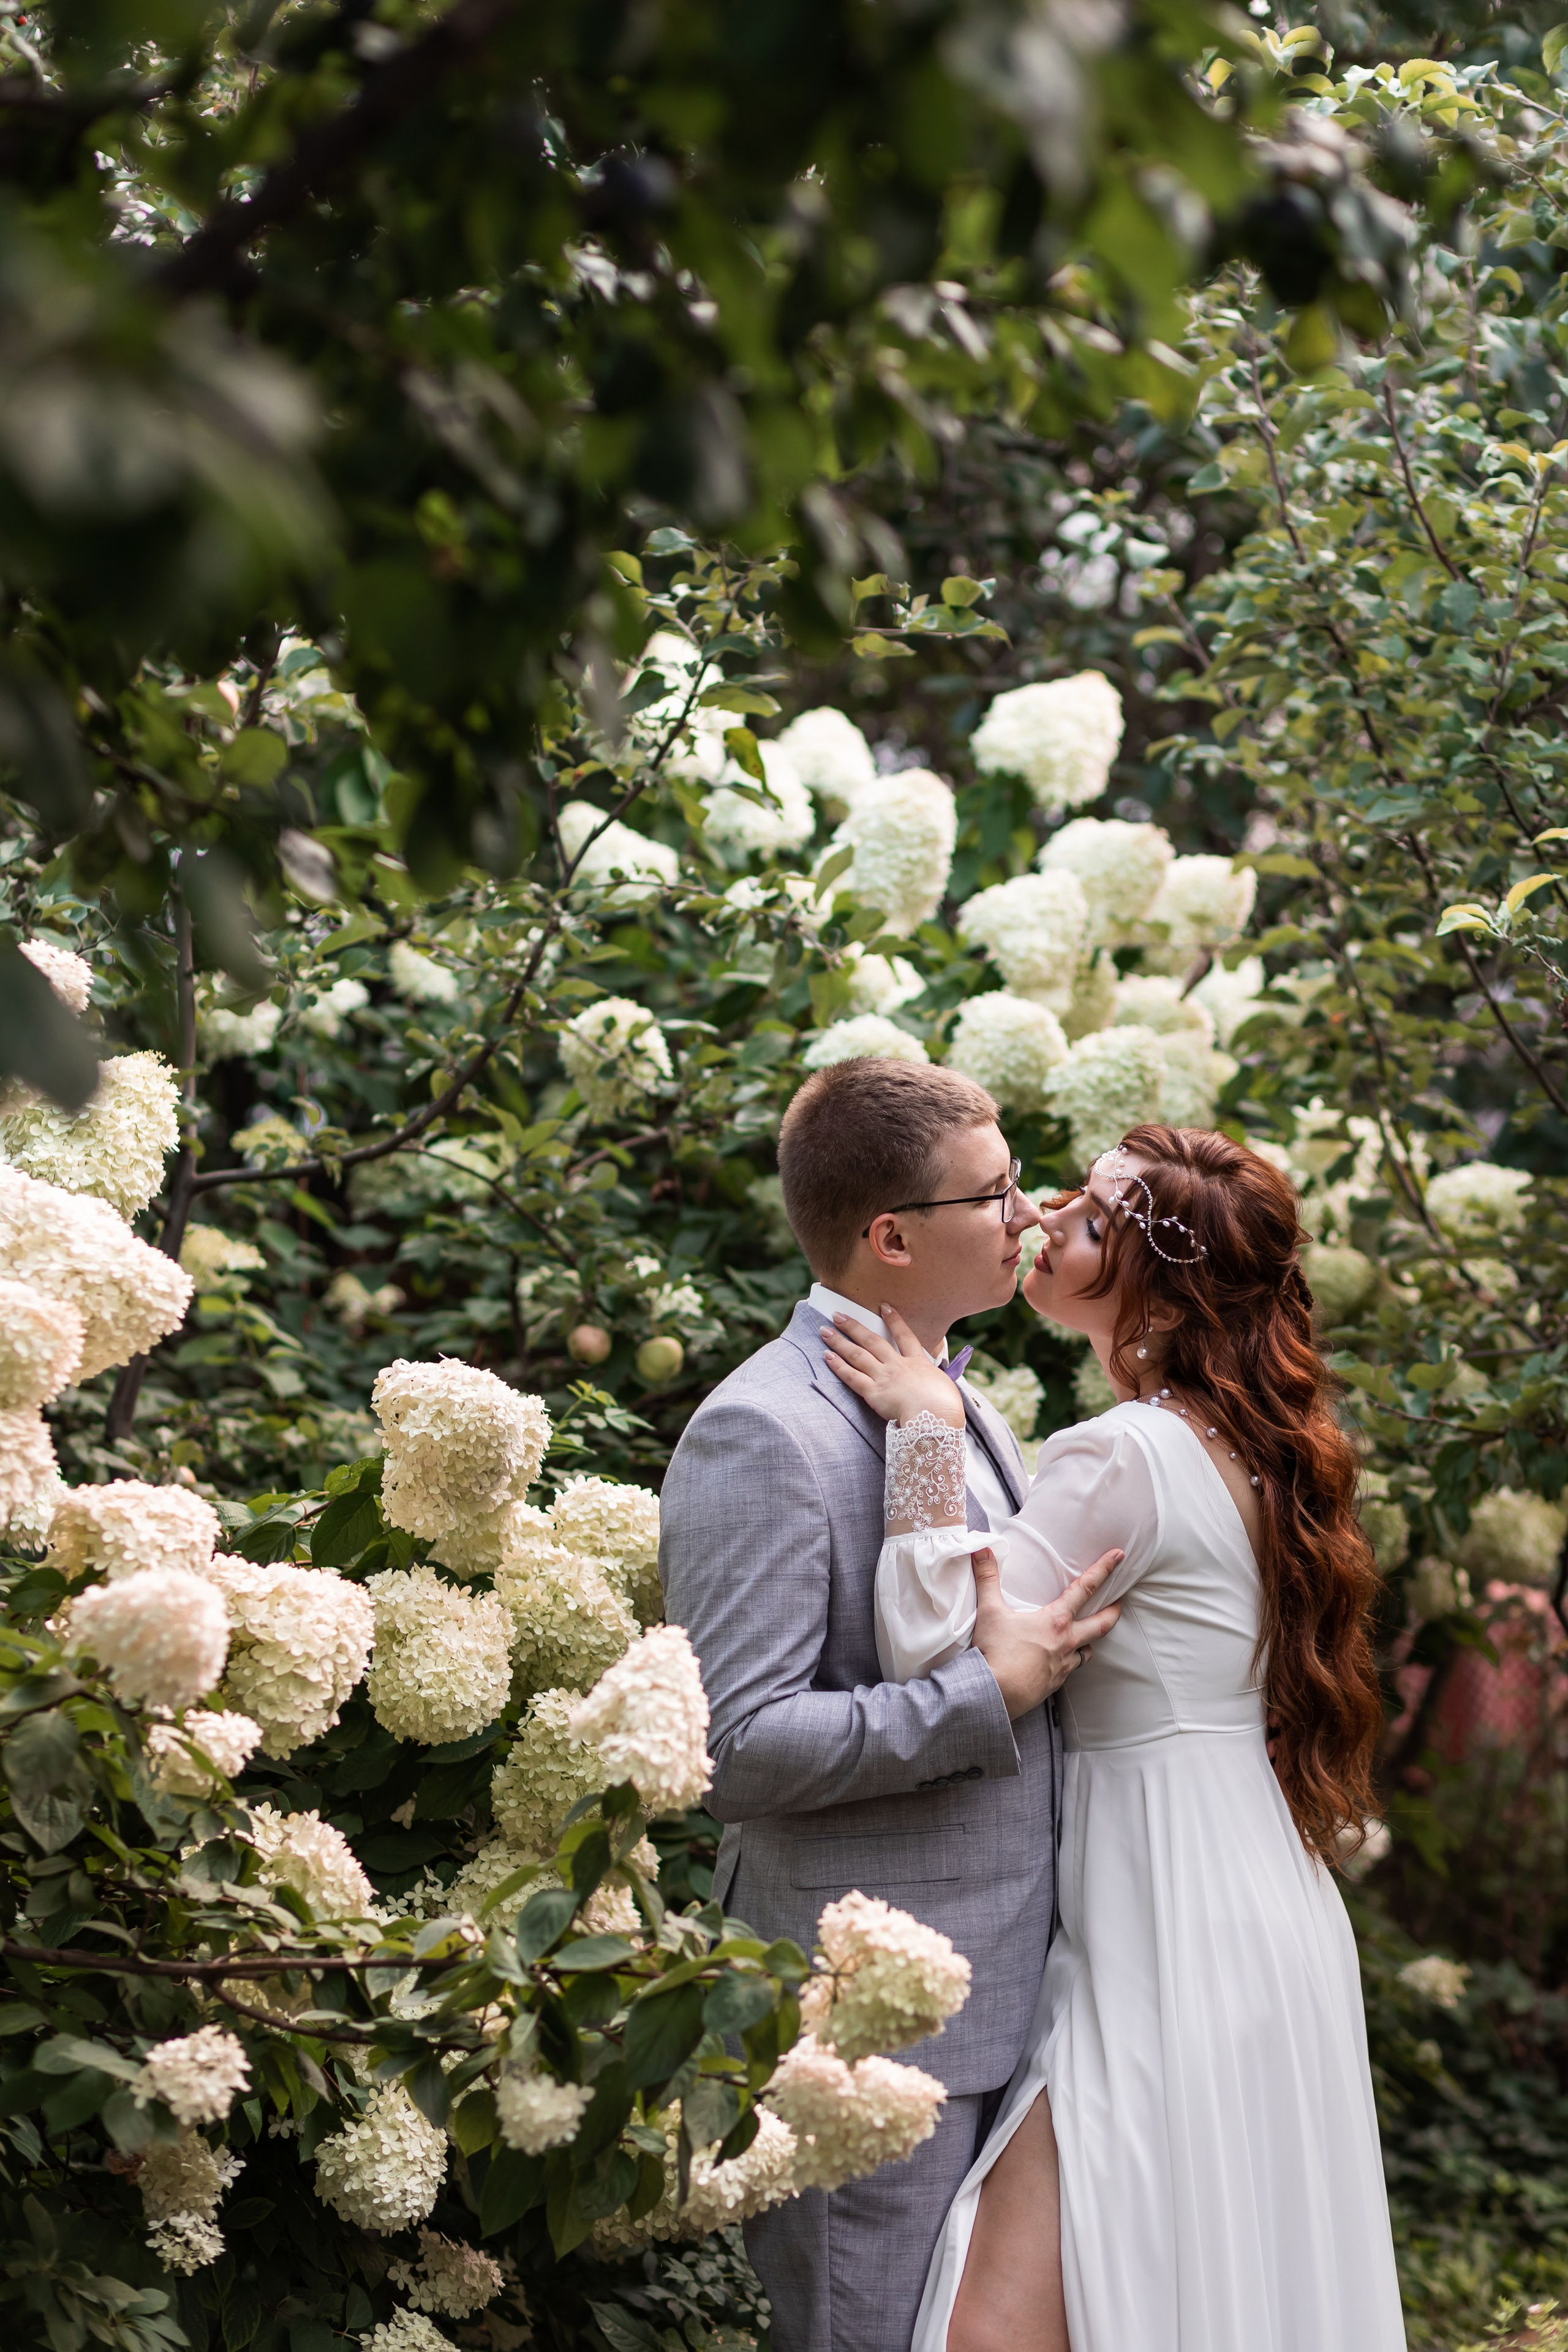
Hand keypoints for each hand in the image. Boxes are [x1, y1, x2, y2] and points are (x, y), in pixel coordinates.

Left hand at [820, 1303, 963, 1428]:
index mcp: (918, 1363)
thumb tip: (937, 1386)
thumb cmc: (945, 1407)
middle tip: (837, 1315)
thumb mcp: (945, 1386)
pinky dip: (838, 1366)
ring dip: (840, 1341)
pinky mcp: (873, 1393)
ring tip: (825, 1330)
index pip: (905, 1336)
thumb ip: (935, 1381)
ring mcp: (884, 1377)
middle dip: (854, 1326)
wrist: (935, 1417)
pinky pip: (852, 1377)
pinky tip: (827, 1356)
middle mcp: (898, 1366)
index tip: (884, 1307)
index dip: (894, 1320)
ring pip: (857, 1355)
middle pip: (872, 1341)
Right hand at [973, 1544, 1122, 1718]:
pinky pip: (1070, 1669)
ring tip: (1085, 1637)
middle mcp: (1066, 1642)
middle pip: (1100, 1624)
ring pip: (1086, 1651)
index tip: (1119, 1556)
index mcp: (1055, 1621)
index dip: (1104, 1569)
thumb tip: (982, 1550)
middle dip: (1112, 1612)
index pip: (1085, 1588)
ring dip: (1088, 1642)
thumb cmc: (995, 1652)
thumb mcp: (989, 1611)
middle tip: (1120, 1604)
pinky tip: (1060, 1662)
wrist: (994, 1694)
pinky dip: (1069, 1662)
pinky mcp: (1055, 1683)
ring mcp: (1063, 1665)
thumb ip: (987, 1578)